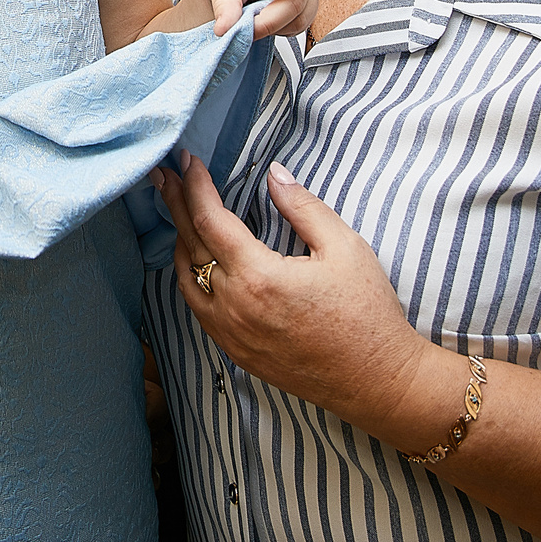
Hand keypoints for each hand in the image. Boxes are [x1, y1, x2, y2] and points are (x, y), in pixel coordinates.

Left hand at [151, 156, 459, 452]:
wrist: (376, 380)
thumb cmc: (367, 313)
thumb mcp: (345, 247)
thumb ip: (303, 206)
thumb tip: (274, 174)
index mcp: (259, 277)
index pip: (210, 219)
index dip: (195, 186)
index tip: (188, 160)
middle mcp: (234, 307)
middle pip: (190, 244)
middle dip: (175, 203)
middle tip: (164, 174)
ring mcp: (231, 333)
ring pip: (186, 278)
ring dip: (179, 240)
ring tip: (176, 210)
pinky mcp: (237, 352)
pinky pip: (198, 308)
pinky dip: (189, 276)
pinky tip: (194, 261)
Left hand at [187, 0, 317, 38]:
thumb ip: (223, 2)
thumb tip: (224, 29)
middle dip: (269, 18)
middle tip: (244, 26)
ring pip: (299, 18)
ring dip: (272, 27)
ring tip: (248, 20)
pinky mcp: (304, 8)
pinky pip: (297, 27)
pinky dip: (276, 30)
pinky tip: (260, 21)